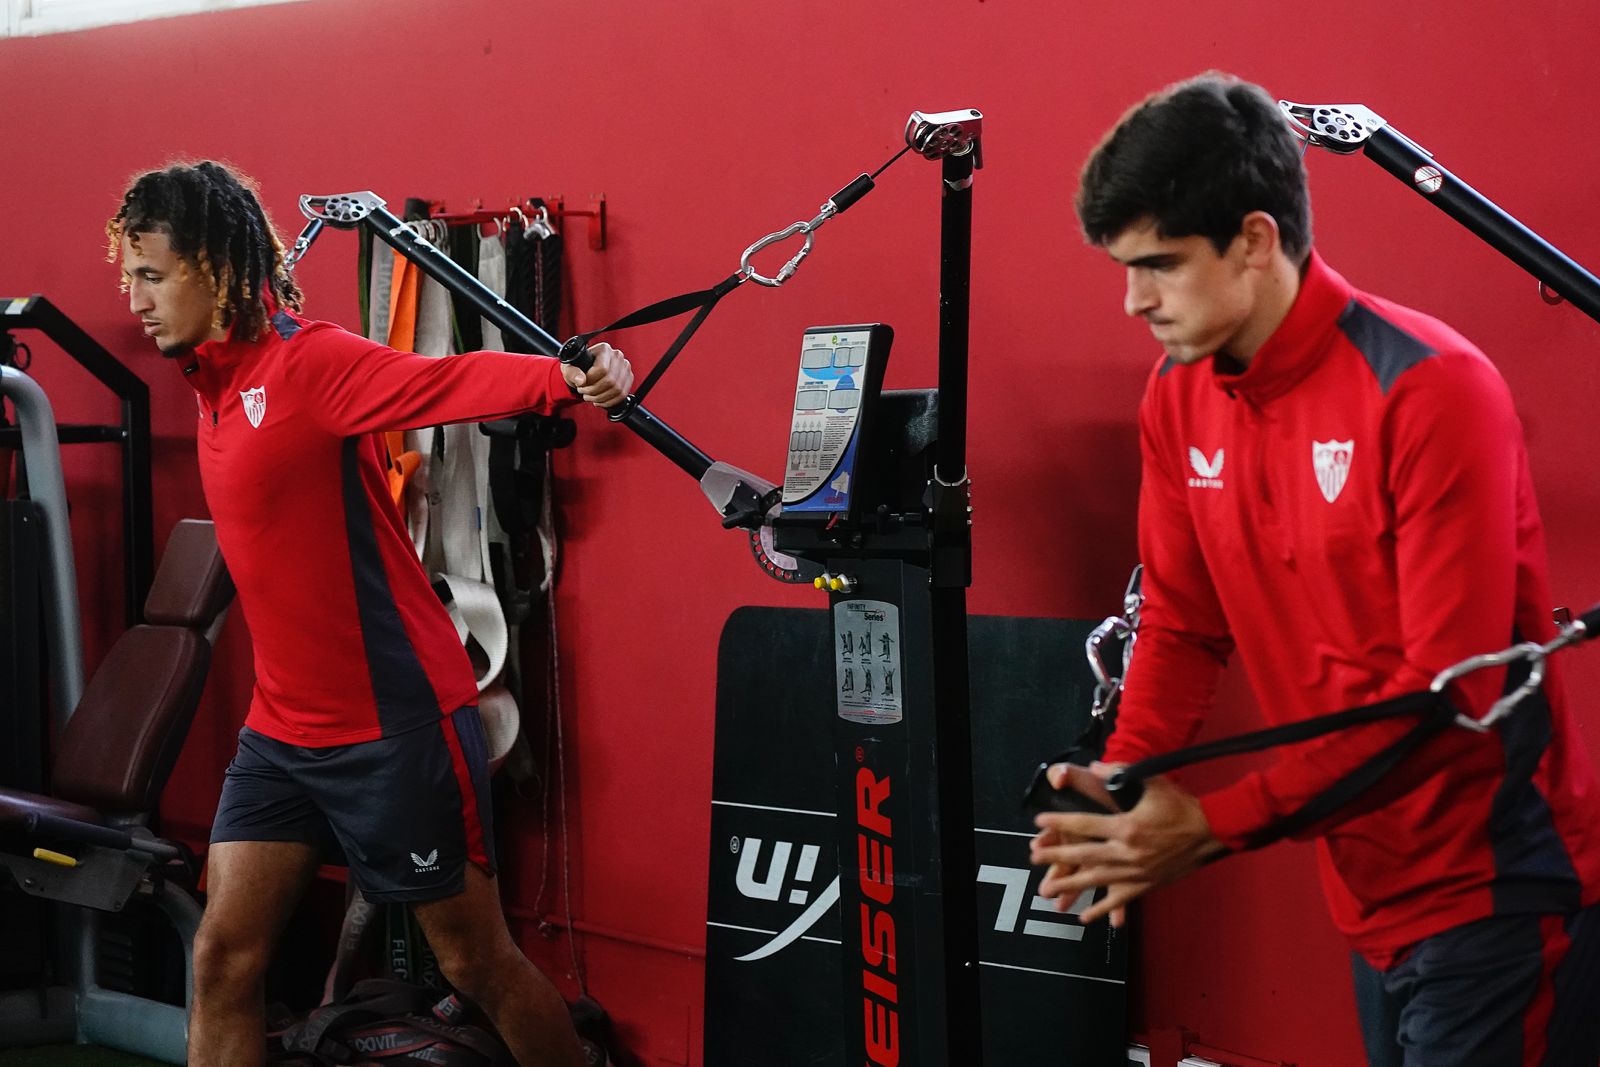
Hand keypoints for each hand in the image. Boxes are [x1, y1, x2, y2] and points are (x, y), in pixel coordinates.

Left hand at [562, 342, 633, 408]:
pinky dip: (609, 401)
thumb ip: (572, 373)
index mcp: (604, 349)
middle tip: (584, 392)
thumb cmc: (578, 367)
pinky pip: (622, 395)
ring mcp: (625, 367)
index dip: (590, 381)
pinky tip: (600, 401)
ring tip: (590, 397)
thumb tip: (581, 380)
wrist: (586, 370)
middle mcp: (617, 356)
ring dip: (601, 397)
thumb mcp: (569, 368)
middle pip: (610, 381)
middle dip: (594, 391)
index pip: (602, 369)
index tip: (581, 384)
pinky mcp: (628, 378)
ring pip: (617, 389)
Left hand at [1029, 764, 1221, 926]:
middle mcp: (1127, 851)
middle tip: (1033, 858)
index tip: (1039, 822)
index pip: (1084, 823)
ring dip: (1070, 886)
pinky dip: (1101, 909)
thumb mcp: (1151, 781)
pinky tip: (1083, 916)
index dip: (1059, 822)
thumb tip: (1094, 766)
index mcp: (1126, 825)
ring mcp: (1136, 871)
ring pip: (1096, 881)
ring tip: (1047, 891)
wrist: (1212, 831)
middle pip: (1083, 854)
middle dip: (1056, 856)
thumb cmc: (1180, 805)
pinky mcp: (1146, 885)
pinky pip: (1119, 900)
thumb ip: (1120, 771)